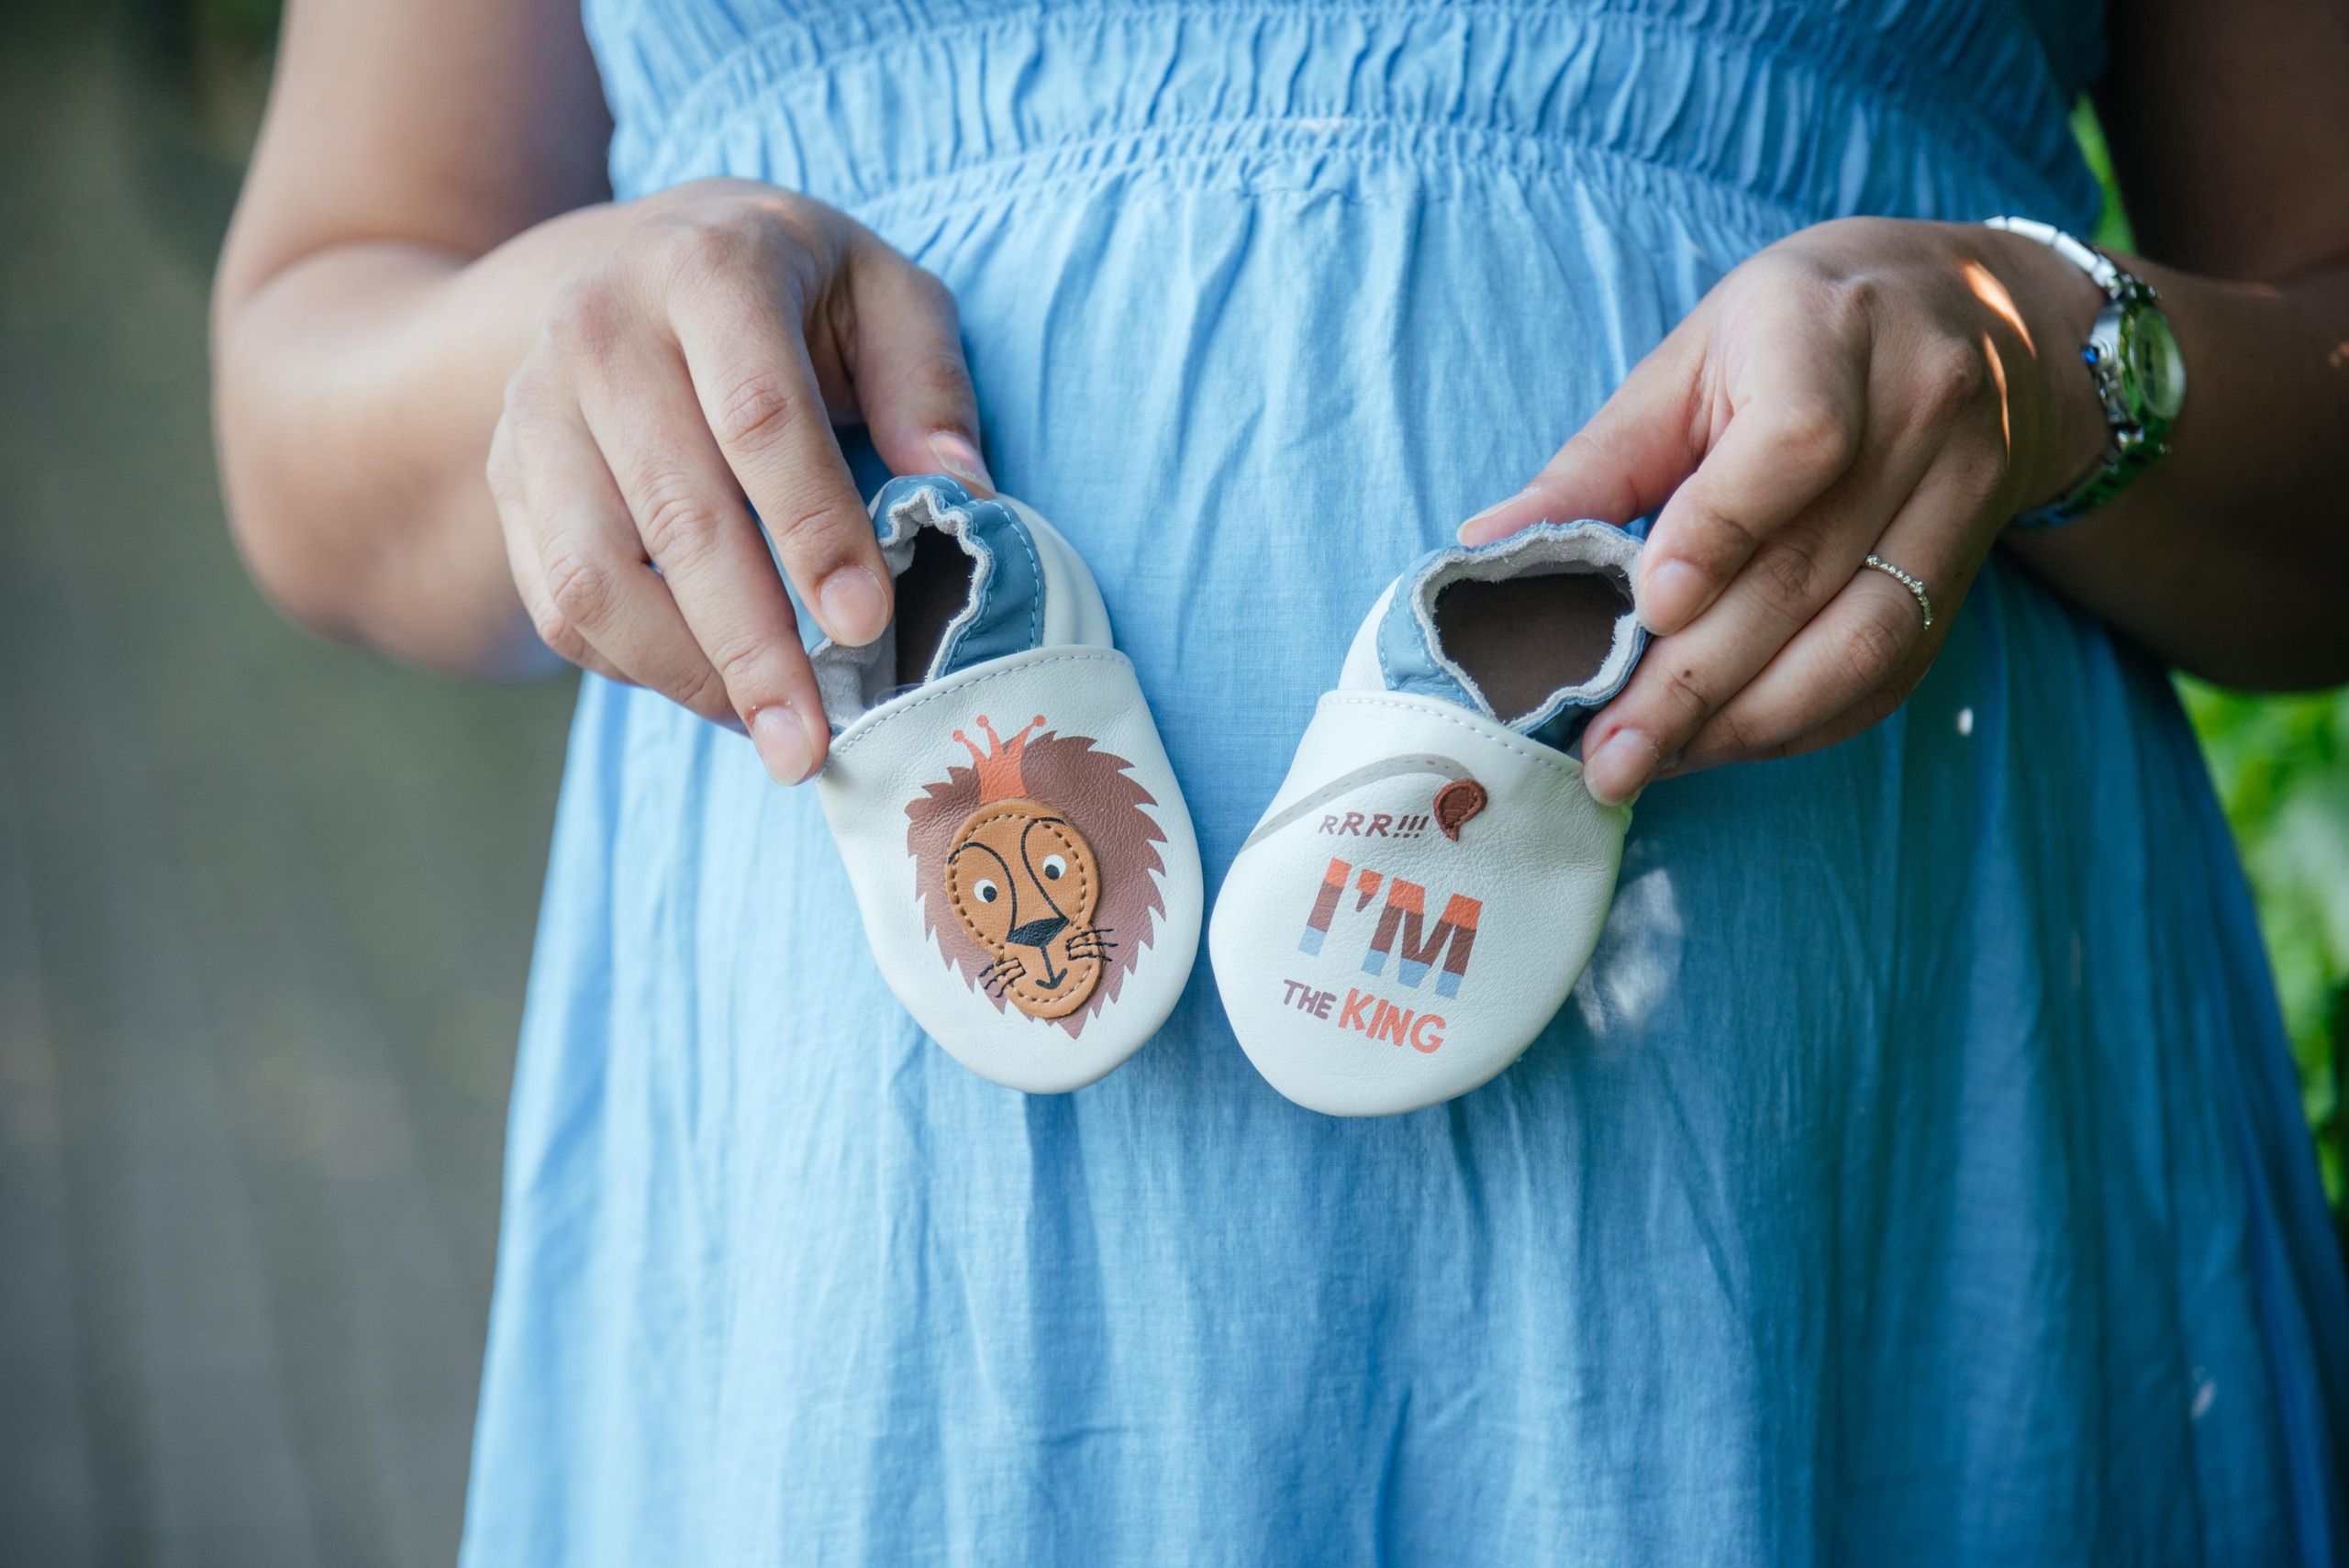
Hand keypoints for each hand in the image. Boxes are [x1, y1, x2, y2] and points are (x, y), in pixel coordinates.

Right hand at [486, 179, 990, 784]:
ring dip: (686, 675)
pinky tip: (716, 693)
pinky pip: (558, 601)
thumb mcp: (883, 292)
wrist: (641, 262)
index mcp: (708, 270)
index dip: (814, 530)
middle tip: (814, 740)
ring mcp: (538, 408)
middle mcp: (601, 330)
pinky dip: (637, 666)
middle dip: (753, 644)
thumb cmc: (798, 294)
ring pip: (594, 575)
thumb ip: (926, 384)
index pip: (759, 418)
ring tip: (771, 737)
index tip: (867, 627)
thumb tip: (963, 493)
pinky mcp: (510, 478)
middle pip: (676, 515)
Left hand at [1461, 217, 2111, 803]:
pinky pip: (1890, 673)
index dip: (1717, 535)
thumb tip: (1488, 545)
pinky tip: (1720, 745)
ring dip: (1746, 724)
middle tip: (1606, 750)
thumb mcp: (1691, 358)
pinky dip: (1800, 725)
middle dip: (1694, 681)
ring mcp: (1962, 498)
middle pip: (1808, 572)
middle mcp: (1923, 415)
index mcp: (1833, 336)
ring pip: (1863, 642)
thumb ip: (1599, 460)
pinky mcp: (1966, 570)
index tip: (1645, 610)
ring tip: (1651, 762)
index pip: (1795, 444)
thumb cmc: (1796, 330)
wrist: (1974, 315)